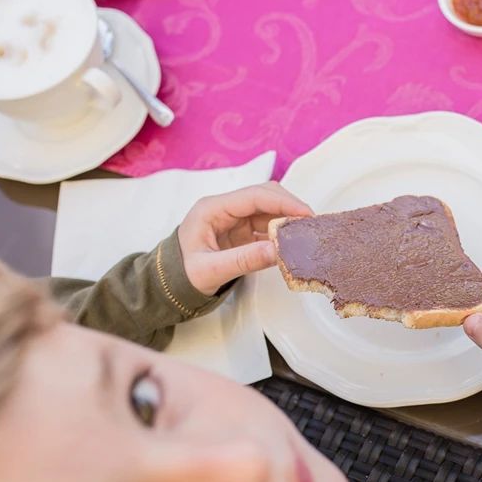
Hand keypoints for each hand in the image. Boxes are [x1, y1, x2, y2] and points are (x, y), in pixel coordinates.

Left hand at [177, 181, 312, 295]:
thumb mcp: (210, 271)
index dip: (283, 202)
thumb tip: (277, 252)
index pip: (254, 196)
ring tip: (306, 235)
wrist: (169, 285)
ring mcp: (234, 219)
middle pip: (265, 196)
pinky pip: (267, 226)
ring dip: (288, 220)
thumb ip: (243, 260)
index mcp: (212, 208)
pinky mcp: (242, 232)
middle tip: (311, 224)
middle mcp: (225, 208)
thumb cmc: (182, 275)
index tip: (305, 213)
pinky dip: (282, 233)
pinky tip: (292, 244)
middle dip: (289, 207)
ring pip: (269, 210)